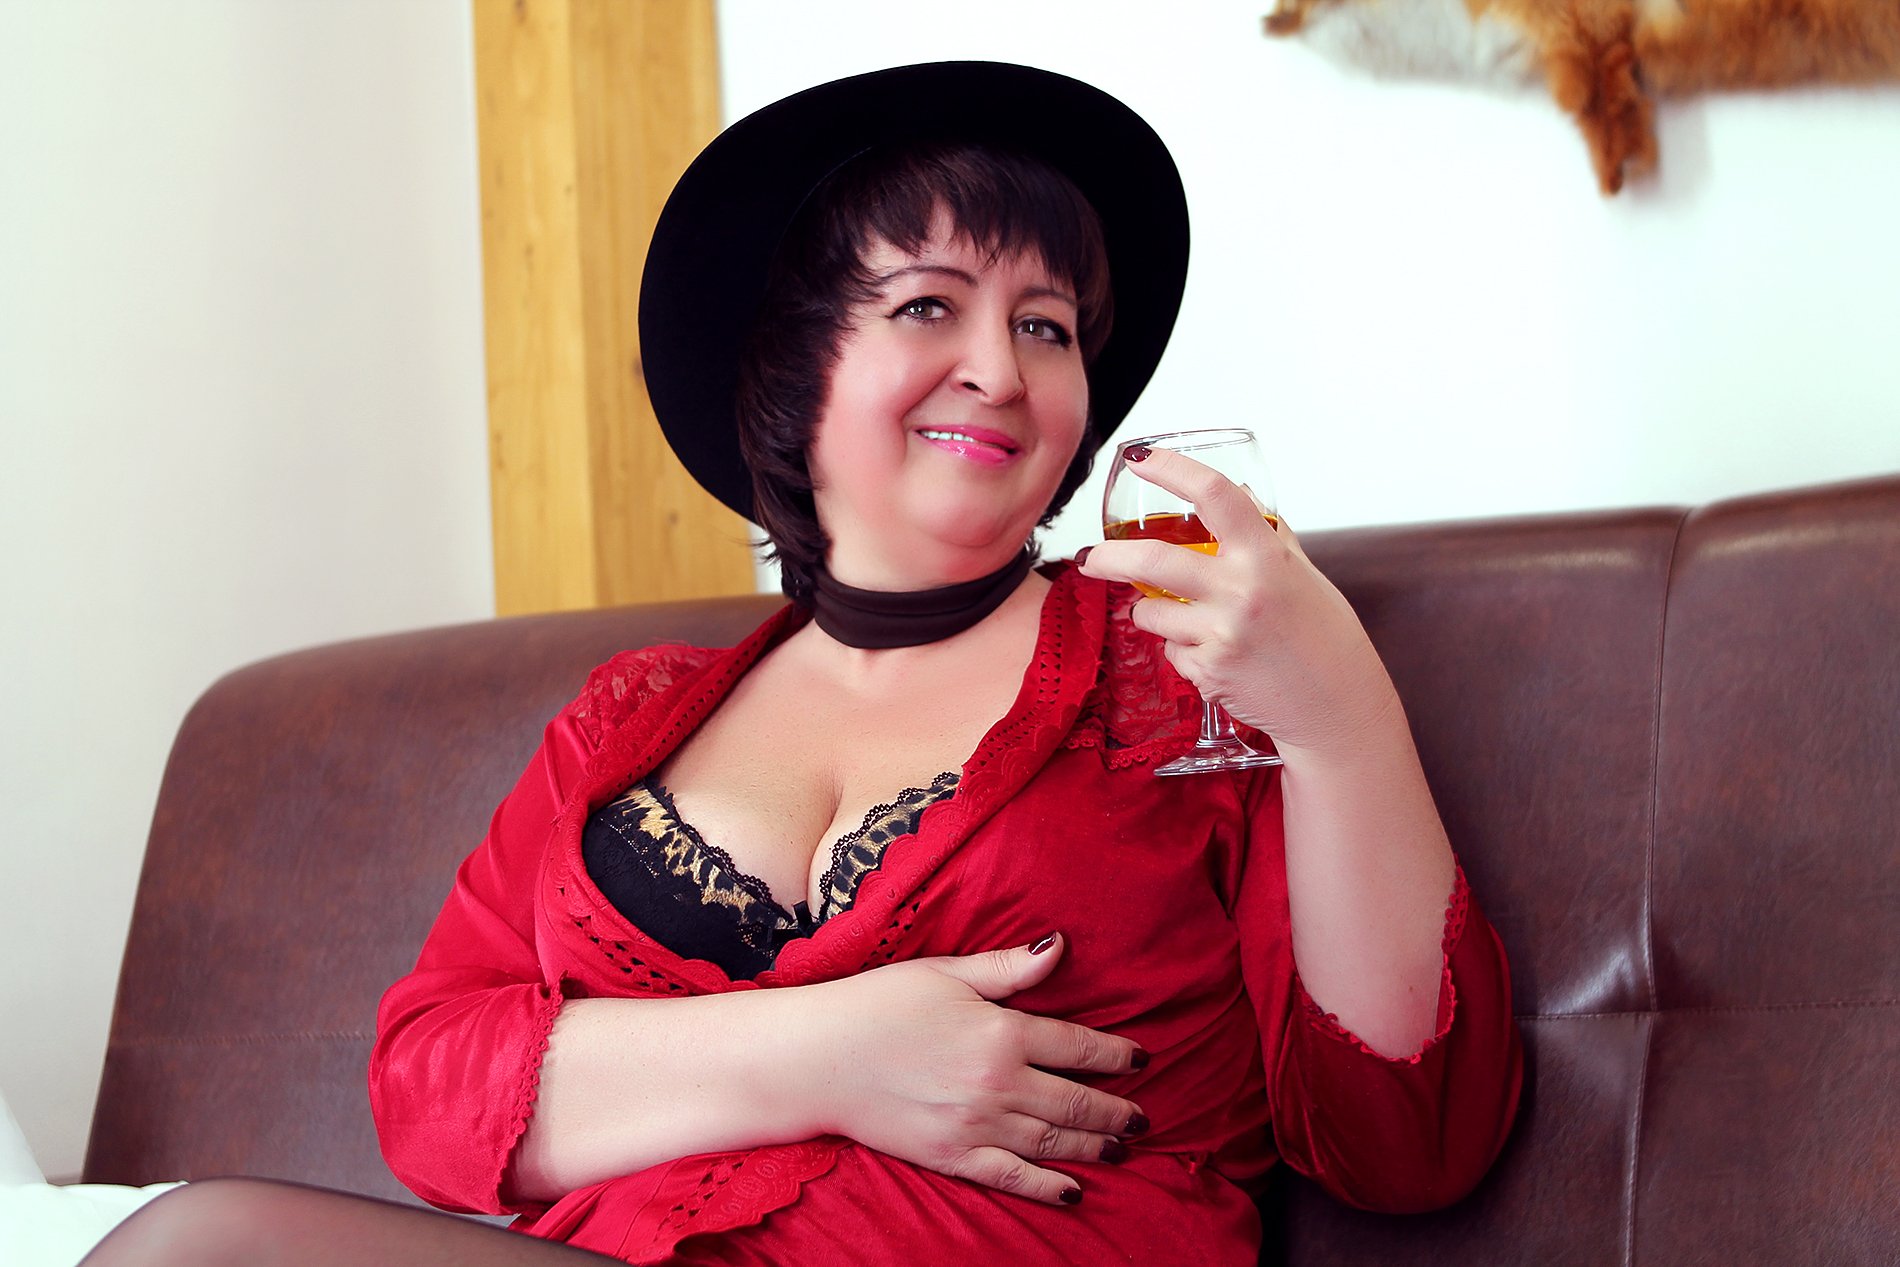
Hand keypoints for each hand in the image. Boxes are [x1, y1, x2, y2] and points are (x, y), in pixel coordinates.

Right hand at [805, 934, 1148, 1205]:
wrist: (817, 1058)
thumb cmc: (877, 1004)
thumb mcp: (945, 972)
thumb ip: (1008, 968)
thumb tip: (1059, 946)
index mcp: (1001, 1031)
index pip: (1079, 1046)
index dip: (1116, 1055)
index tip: (1140, 1060)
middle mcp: (998, 1083)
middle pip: (1076, 1100)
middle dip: (1116, 1109)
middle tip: (1143, 1116)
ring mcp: (977, 1125)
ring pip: (1054, 1140)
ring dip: (1095, 1145)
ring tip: (1123, 1146)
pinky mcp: (952, 1157)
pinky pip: (1013, 1176)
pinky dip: (1048, 1186)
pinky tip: (1074, 1191)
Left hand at [1079, 446, 1402, 756]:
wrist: (1337, 706)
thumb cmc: (1324, 638)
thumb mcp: (1302, 574)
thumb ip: (1268, 533)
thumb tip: (1238, 491)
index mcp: (1266, 556)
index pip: (1215, 493)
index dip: (1171, 469)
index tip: (1140, 460)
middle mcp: (1242, 590)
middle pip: (1151, 561)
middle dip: (1108, 558)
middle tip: (1090, 557)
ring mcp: (1222, 633)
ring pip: (1149, 611)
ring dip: (1150, 611)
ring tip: (1180, 618)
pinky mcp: (1208, 672)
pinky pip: (1170, 650)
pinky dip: (1181, 649)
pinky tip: (1214, 654)